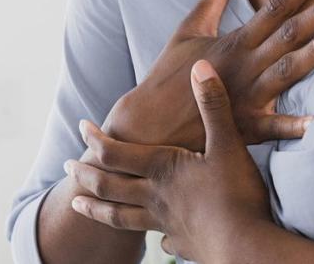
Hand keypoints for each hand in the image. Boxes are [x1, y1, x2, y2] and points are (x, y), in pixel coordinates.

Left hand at [66, 60, 273, 263]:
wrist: (246, 247)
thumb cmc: (236, 195)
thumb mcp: (228, 143)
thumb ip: (213, 105)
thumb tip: (200, 66)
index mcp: (162, 169)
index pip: (115, 152)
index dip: (95, 139)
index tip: (82, 126)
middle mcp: (155, 197)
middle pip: (109, 186)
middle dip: (85, 174)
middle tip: (67, 166)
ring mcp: (166, 224)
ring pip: (120, 217)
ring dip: (96, 209)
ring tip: (78, 204)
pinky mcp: (184, 244)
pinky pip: (161, 239)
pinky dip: (154, 236)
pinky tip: (157, 238)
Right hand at [104, 0, 313, 150]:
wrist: (147, 124)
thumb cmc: (168, 75)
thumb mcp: (187, 31)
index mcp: (233, 42)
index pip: (271, 9)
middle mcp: (244, 66)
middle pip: (287, 35)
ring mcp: (245, 97)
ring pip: (287, 72)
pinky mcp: (244, 128)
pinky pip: (273, 128)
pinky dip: (295, 126)